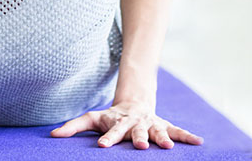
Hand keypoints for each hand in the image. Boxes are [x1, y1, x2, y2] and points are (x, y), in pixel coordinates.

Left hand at [50, 100, 202, 148]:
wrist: (134, 102)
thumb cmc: (110, 116)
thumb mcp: (91, 119)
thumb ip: (73, 126)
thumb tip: (52, 135)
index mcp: (118, 122)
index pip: (112, 131)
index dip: (108, 138)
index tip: (104, 146)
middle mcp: (136, 123)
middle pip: (137, 132)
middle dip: (140, 139)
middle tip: (141, 147)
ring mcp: (151, 124)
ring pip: (158, 131)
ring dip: (163, 138)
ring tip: (169, 148)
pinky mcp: (163, 125)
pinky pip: (177, 130)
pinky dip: (188, 136)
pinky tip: (199, 142)